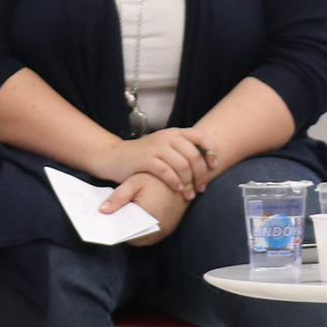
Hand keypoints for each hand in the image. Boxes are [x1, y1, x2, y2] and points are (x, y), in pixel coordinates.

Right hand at [93, 127, 211, 198]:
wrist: (114, 157)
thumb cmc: (143, 157)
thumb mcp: (164, 148)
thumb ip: (182, 152)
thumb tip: (207, 166)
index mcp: (174, 132)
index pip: (201, 137)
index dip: (210, 152)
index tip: (213, 167)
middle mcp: (167, 137)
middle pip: (194, 156)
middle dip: (201, 175)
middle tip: (201, 188)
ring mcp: (156, 147)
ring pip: (183, 165)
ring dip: (189, 182)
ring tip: (190, 193)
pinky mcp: (146, 159)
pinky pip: (167, 172)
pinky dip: (175, 182)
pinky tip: (177, 189)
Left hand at [104, 173, 189, 245]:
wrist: (183, 178)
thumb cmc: (157, 178)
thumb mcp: (134, 183)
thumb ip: (117, 197)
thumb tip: (102, 211)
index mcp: (149, 214)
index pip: (125, 230)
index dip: (113, 229)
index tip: (103, 225)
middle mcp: (159, 226)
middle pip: (133, 238)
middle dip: (121, 232)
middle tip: (109, 224)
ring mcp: (166, 230)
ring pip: (142, 240)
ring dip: (131, 234)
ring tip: (119, 223)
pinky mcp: (169, 229)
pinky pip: (151, 236)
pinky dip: (141, 232)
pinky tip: (131, 222)